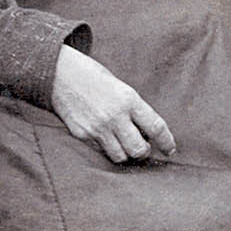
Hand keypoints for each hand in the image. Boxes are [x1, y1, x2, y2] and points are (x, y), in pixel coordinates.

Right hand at [51, 45, 175, 164]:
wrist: (61, 74)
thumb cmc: (96, 78)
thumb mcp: (122, 89)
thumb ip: (134, 110)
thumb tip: (146, 133)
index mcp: (129, 100)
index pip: (156, 127)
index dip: (166, 142)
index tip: (170, 150)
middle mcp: (115, 116)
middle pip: (138, 149)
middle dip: (144, 153)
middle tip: (144, 149)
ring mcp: (97, 128)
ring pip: (120, 156)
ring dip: (126, 155)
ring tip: (126, 146)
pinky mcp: (82, 135)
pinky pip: (101, 151)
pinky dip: (108, 150)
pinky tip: (108, 141)